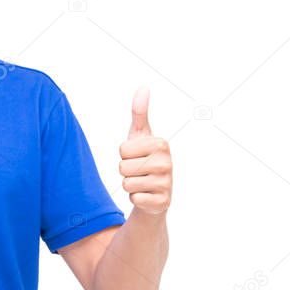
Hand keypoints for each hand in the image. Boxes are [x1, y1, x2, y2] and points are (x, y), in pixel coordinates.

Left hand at [118, 86, 171, 214]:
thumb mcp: (140, 136)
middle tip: (140, 172)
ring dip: (130, 185)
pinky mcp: (162, 202)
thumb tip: (143, 87)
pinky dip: (136, 199)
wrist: (155, 194)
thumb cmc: (144, 160)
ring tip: (142, 183)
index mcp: (161, 144)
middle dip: (126, 171)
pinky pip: (134, 198)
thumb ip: (139, 113)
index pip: (123, 150)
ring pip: (126, 183)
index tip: (137, 156)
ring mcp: (167, 183)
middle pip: (122, 167)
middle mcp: (167, 162)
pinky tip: (147, 195)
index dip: (125, 155)